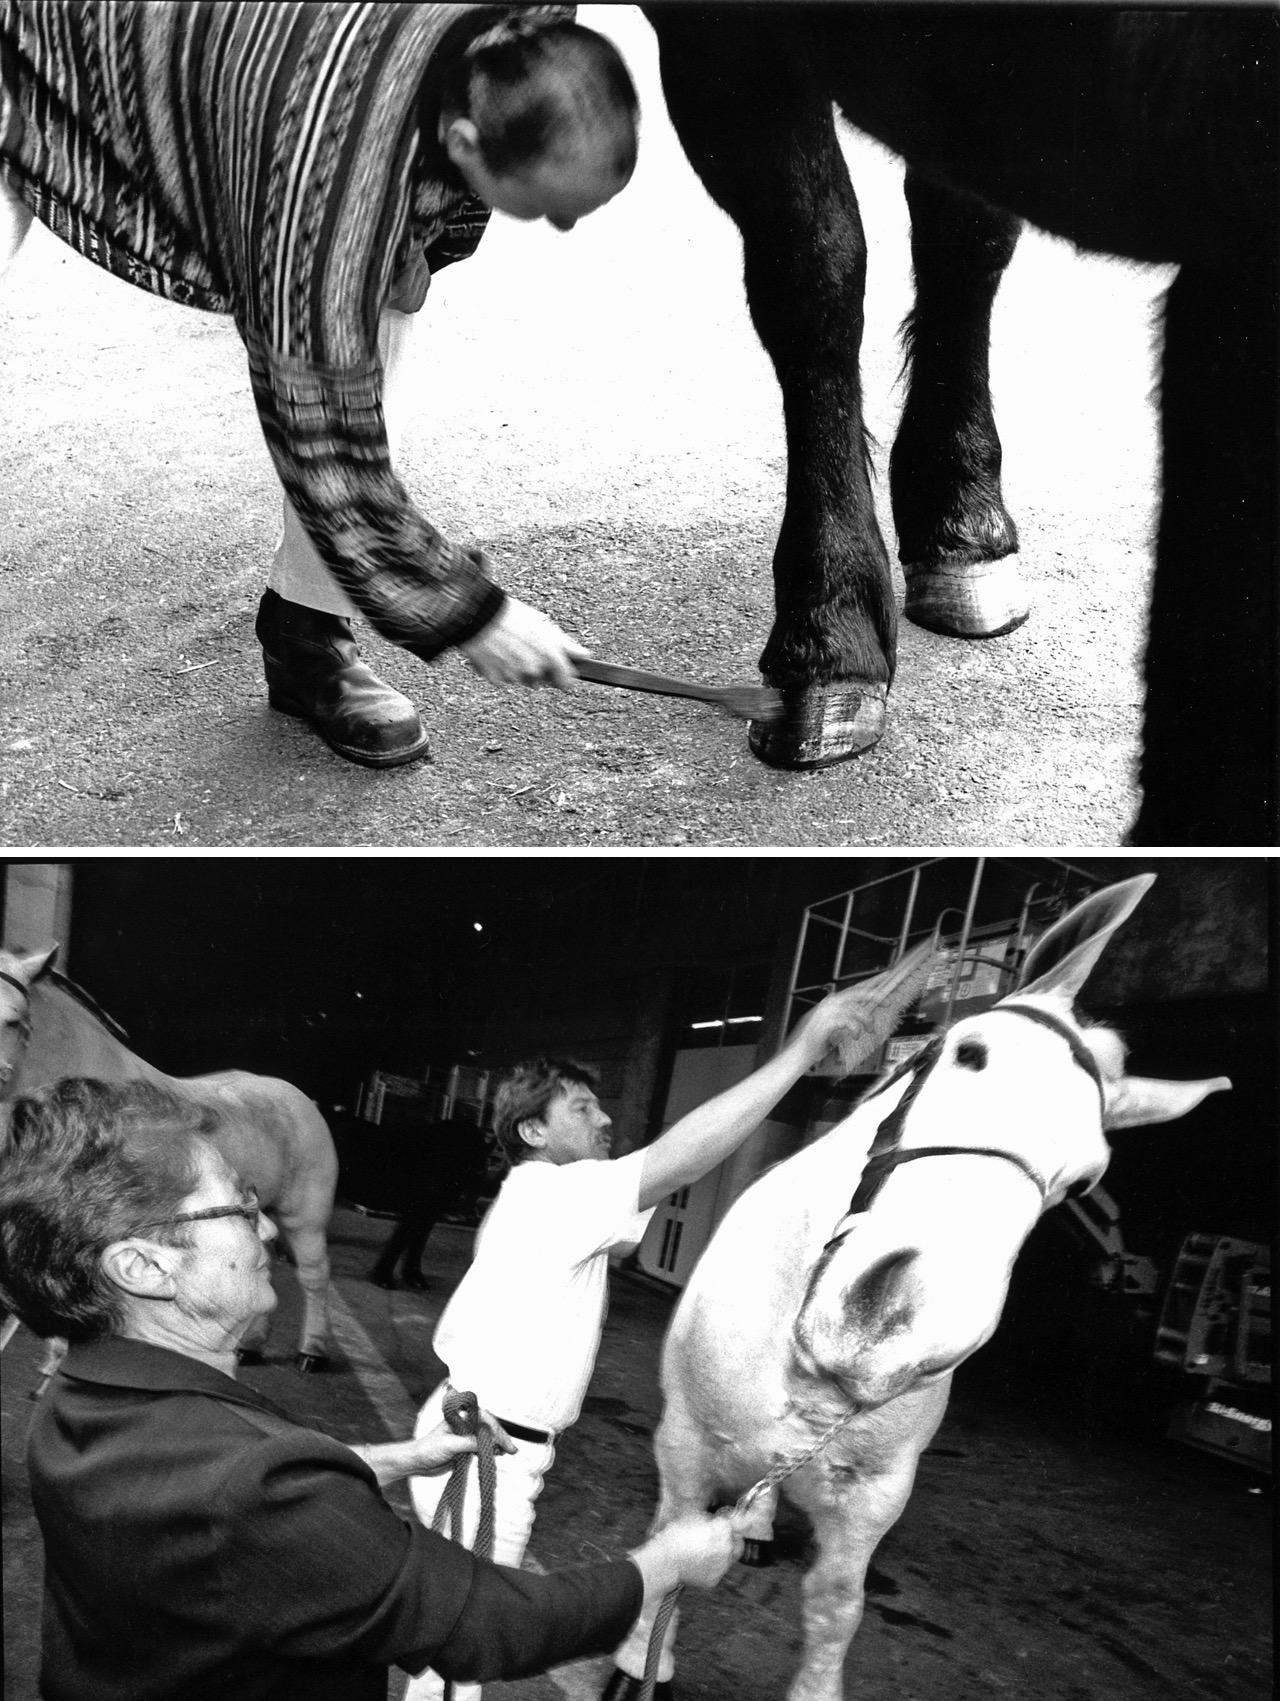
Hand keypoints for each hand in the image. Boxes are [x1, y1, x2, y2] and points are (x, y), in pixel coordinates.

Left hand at [401, 1411, 516, 1475]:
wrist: (418, 1462)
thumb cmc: (429, 1448)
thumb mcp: (450, 1445)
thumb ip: (469, 1442)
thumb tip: (488, 1443)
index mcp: (461, 1417)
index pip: (484, 1418)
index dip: (496, 1430)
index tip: (502, 1443)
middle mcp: (465, 1423)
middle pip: (489, 1427)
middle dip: (501, 1437)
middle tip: (512, 1450)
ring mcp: (466, 1435)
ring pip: (487, 1436)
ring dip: (498, 1444)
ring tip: (508, 1452)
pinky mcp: (465, 1447)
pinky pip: (482, 1446)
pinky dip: (491, 1450)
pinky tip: (498, 1454)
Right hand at [459, 597, 587, 688]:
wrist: (478, 616)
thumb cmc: (512, 615)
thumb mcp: (543, 624)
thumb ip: (566, 644)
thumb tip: (584, 656)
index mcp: (549, 655)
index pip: (567, 681)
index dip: (565, 677)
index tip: (562, 673)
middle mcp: (534, 669)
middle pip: (542, 680)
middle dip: (538, 669)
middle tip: (527, 648)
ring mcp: (515, 676)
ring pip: (522, 680)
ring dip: (519, 669)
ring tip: (509, 646)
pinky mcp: (496, 679)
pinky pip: (504, 679)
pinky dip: (501, 669)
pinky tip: (496, 652)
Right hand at [630, 1510, 743, 1601]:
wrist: (665, 1562)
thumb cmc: (676, 1536)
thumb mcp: (694, 1517)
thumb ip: (711, 1519)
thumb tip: (719, 1520)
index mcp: (723, 1530)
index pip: (737, 1525)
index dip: (729, 1525)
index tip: (724, 1526)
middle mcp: (727, 1549)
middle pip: (738, 1544)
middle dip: (732, 1541)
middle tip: (718, 1539)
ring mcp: (722, 1567)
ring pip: (729, 1559)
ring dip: (722, 1555)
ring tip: (704, 1552)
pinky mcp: (714, 1580)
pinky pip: (718, 1571)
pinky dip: (713, 1567)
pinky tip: (699, 1563)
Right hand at [793, 981, 893, 1069]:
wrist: (799, 1052)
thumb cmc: (815, 1041)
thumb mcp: (832, 1025)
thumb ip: (844, 1017)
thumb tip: (862, 1015)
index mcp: (831, 1001)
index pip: (853, 990)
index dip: (869, 991)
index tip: (883, 995)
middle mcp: (829, 1003)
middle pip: (856, 992)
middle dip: (874, 996)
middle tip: (887, 1002)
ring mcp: (827, 1011)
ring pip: (855, 1008)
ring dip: (866, 1019)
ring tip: (869, 1029)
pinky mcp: (827, 1022)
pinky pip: (848, 1021)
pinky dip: (856, 1028)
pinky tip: (856, 1035)